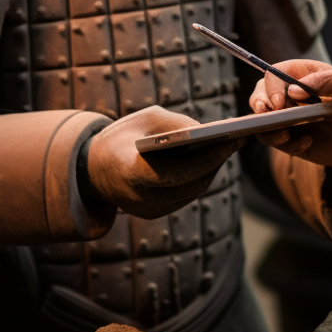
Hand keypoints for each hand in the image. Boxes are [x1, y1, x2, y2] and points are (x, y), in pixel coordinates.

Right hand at [85, 106, 238, 219]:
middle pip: (190, 182)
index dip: (207, 157)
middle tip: (239, 138)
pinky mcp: (154, 213)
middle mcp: (140, 198)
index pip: (176, 171)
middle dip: (217, 160)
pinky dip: (201, 175)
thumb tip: (208, 132)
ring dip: (213, 168)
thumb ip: (174, 123)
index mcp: (131, 173)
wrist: (92, 169)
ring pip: (192, 190)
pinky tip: (215, 158)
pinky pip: (186, 194)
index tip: (231, 138)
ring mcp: (148, 210)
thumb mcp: (144, 119)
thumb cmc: (121, 137)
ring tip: (232, 146)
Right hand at [250, 59, 331, 171]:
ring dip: (267, 128)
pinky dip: (288, 144)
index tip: (280, 102)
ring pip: (260, 121)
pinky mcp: (289, 139)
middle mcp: (286, 95)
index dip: (271, 88)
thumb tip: (293, 90)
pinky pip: (276, 142)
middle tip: (268, 114)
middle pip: (259, 95)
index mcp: (298, 75)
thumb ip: (322, 81)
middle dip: (258, 104)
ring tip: (285, 135)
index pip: (272, 75)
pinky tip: (308, 142)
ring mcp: (286, 118)